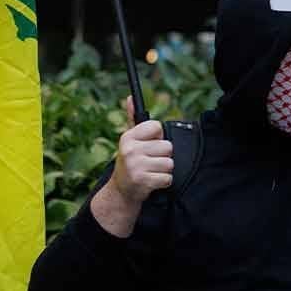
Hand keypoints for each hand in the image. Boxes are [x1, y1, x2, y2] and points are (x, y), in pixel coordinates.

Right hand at [90, 97, 172, 236]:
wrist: (121, 192)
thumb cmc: (130, 162)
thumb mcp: (129, 140)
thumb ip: (133, 118)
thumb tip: (130, 97)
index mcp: (128, 137)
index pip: (157, 127)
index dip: (157, 137)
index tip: (148, 145)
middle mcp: (130, 150)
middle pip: (167, 146)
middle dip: (163, 156)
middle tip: (149, 162)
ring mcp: (136, 166)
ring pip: (169, 163)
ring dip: (163, 170)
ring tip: (150, 172)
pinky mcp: (143, 181)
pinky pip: (168, 178)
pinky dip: (163, 182)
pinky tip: (151, 182)